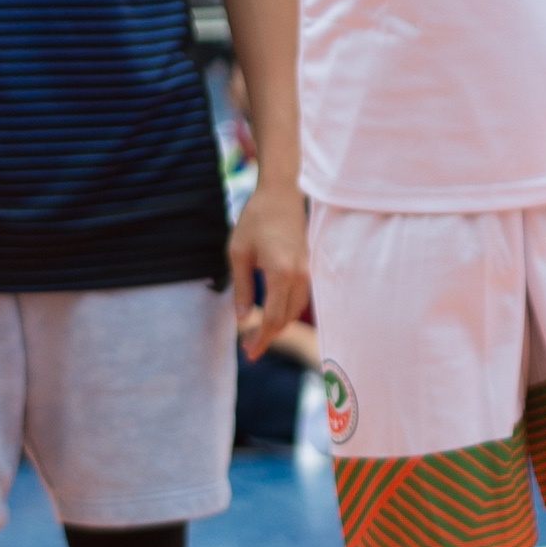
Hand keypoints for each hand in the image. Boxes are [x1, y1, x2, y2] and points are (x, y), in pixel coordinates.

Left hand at [228, 182, 309, 362]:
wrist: (282, 193)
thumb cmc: (256, 219)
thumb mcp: (238, 253)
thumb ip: (241, 288)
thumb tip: (241, 319)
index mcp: (280, 273)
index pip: (271, 318)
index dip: (260, 339)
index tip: (248, 353)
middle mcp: (298, 276)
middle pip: (285, 319)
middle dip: (267, 337)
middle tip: (248, 349)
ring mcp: (306, 271)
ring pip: (294, 311)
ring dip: (277, 326)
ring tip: (256, 334)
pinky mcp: (307, 267)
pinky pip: (299, 298)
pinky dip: (286, 312)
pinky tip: (271, 315)